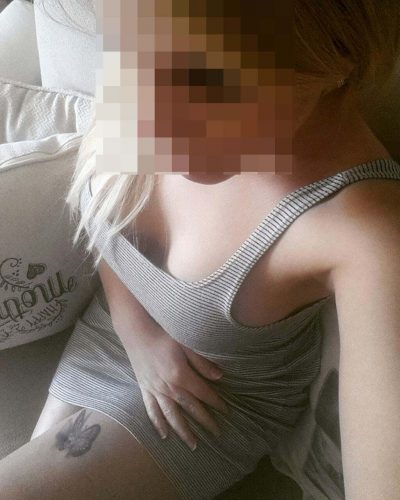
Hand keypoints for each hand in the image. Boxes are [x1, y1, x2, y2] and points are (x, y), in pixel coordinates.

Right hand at [123, 324, 229, 450]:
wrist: (137, 332)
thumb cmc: (163, 334)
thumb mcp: (186, 344)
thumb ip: (202, 362)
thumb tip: (220, 376)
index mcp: (180, 375)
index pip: (203, 393)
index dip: (216, 402)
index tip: (227, 411)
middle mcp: (168, 387)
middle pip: (190, 408)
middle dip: (205, 421)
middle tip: (217, 434)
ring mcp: (155, 390)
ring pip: (171, 415)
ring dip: (183, 431)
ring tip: (193, 444)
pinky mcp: (145, 389)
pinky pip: (152, 410)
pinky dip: (158, 423)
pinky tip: (164, 435)